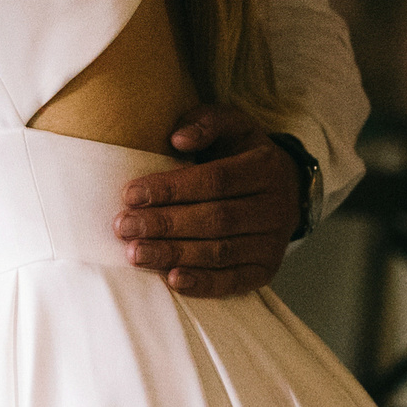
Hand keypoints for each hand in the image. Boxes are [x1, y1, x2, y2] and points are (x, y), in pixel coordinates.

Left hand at [115, 104, 299, 296]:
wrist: (284, 186)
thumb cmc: (241, 152)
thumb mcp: (231, 125)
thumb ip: (206, 122)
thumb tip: (178, 138)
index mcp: (266, 167)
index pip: (215, 180)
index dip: (171, 189)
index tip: (130, 194)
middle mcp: (276, 207)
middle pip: (215, 219)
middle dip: (164, 224)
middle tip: (123, 227)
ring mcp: (273, 242)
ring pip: (221, 252)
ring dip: (174, 254)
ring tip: (135, 253)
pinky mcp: (266, 269)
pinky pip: (234, 281)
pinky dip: (203, 283)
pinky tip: (172, 279)